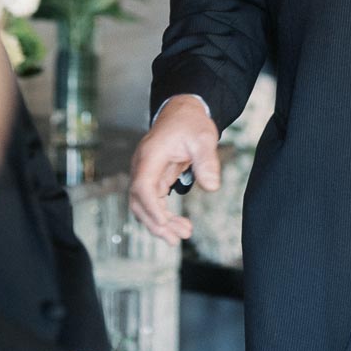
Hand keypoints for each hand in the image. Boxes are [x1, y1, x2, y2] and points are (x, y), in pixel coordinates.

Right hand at [129, 95, 220, 244]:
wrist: (183, 112)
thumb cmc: (190, 123)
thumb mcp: (203, 138)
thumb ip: (207, 161)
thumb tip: (212, 187)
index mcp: (150, 154)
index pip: (142, 186)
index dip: (150, 207)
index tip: (165, 223)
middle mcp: (143, 165)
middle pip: (138, 201)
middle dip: (155, 222)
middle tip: (177, 238)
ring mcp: (146, 172)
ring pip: (143, 205)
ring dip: (159, 222)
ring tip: (184, 234)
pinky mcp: (153, 178)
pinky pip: (152, 202)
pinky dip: (163, 216)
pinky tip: (178, 225)